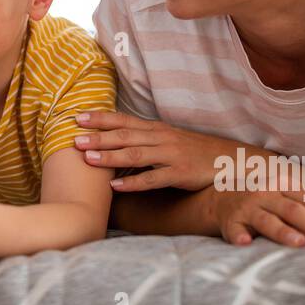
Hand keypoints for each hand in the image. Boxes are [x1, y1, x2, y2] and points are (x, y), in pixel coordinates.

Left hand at [75, 110, 223, 191]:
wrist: (230, 161)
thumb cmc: (195, 152)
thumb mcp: (169, 141)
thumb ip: (145, 141)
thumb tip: (116, 144)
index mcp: (157, 129)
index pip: (124, 120)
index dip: (100, 119)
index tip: (77, 117)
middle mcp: (162, 138)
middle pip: (125, 135)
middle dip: (98, 136)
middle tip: (74, 137)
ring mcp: (172, 155)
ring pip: (136, 154)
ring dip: (111, 156)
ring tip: (89, 159)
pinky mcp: (181, 173)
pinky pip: (153, 179)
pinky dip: (133, 182)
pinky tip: (116, 186)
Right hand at [208, 187, 304, 247]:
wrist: (221, 197)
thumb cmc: (267, 200)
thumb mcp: (294, 198)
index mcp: (286, 184)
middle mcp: (267, 192)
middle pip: (294, 210)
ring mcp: (247, 206)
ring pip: (267, 219)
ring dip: (282, 231)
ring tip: (298, 242)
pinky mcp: (230, 220)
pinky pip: (234, 229)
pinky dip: (239, 235)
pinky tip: (245, 242)